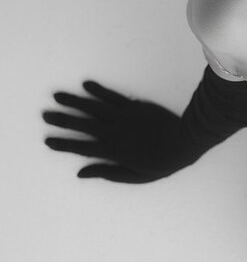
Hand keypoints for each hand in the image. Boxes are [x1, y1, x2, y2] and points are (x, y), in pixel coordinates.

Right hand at [42, 80, 200, 181]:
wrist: (187, 142)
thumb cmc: (163, 163)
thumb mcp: (136, 176)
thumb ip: (107, 173)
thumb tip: (81, 173)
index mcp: (114, 151)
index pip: (82, 148)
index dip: (64, 144)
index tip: (48, 141)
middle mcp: (115, 132)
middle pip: (83, 125)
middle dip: (62, 120)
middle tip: (45, 115)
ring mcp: (124, 117)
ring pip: (94, 107)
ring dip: (74, 101)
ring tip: (57, 96)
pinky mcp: (135, 106)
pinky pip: (113, 97)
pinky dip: (99, 90)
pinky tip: (86, 85)